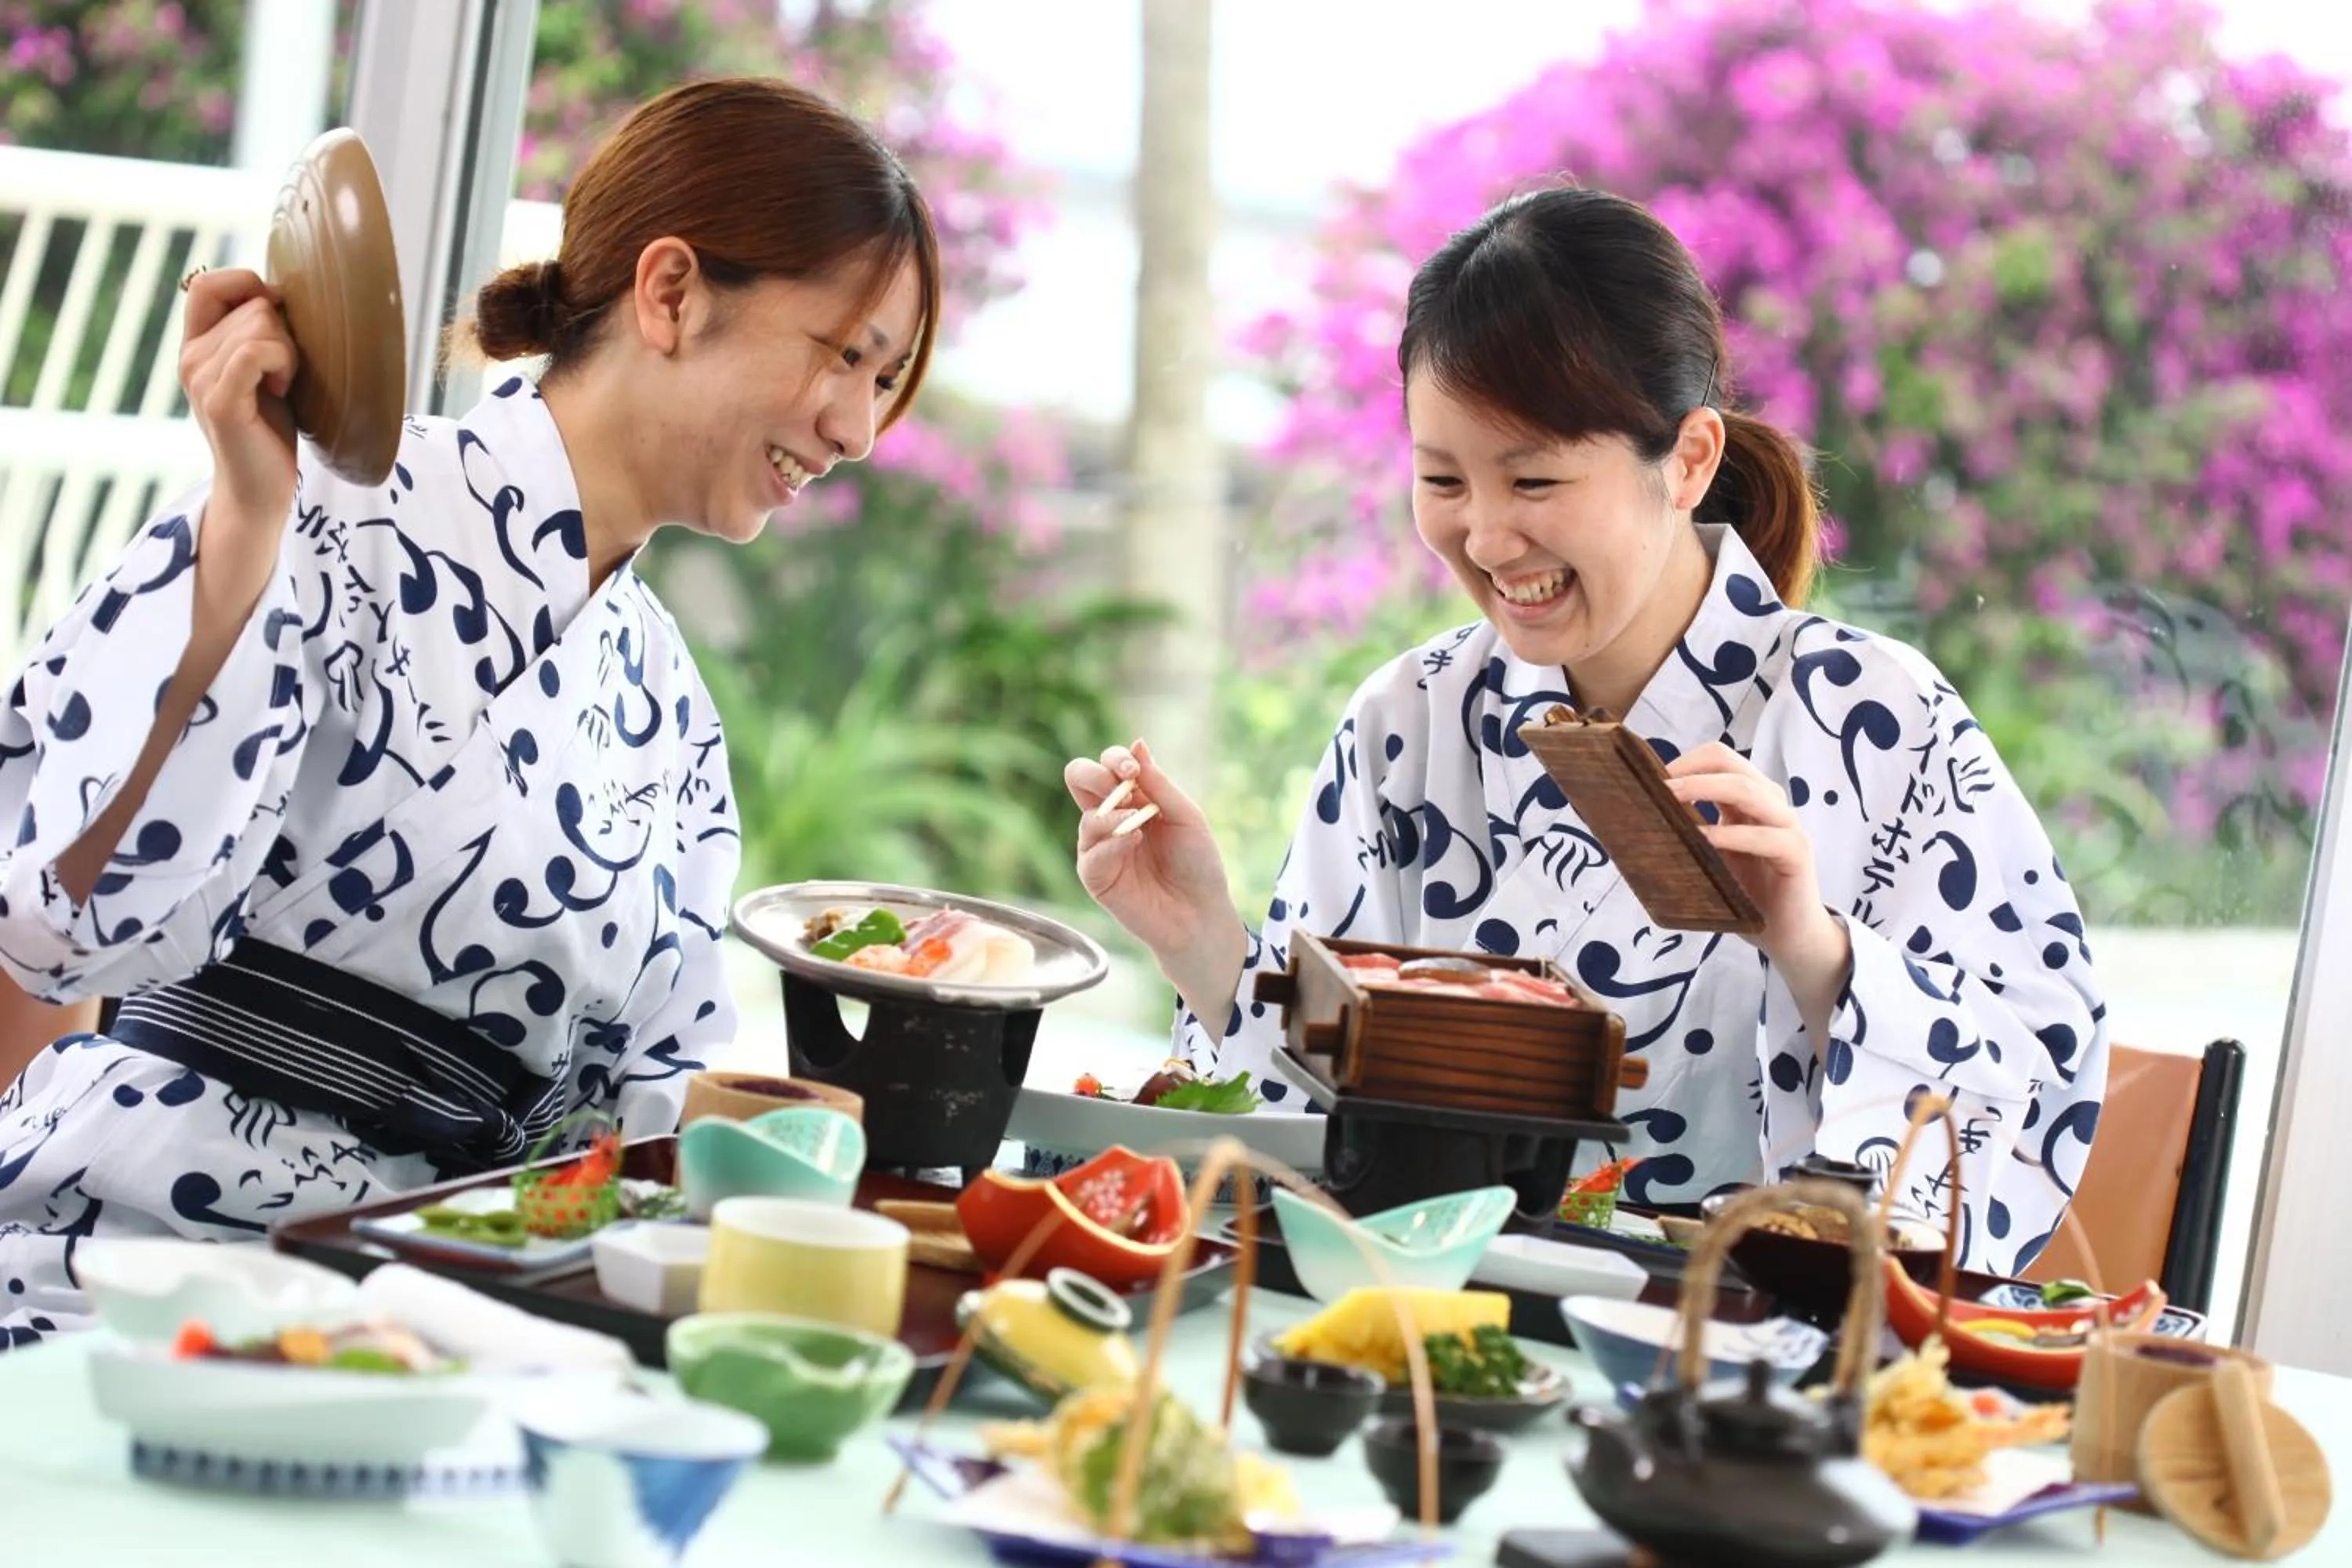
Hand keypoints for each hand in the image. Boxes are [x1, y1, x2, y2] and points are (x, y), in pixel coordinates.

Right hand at [179, 268, 299, 631]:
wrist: (260, 489)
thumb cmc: (272, 429)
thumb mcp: (266, 370)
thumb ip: (261, 332)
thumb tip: (282, 292)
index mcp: (198, 346)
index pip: (208, 282)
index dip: (248, 285)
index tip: (278, 323)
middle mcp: (191, 357)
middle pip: (253, 303)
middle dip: (286, 332)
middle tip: (285, 374)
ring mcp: (201, 378)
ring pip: (260, 325)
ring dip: (289, 353)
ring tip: (282, 387)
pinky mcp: (221, 401)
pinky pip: (256, 351)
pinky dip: (282, 364)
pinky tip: (282, 391)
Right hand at [1065, 739, 1245, 1015]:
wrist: (1201, 912)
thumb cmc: (1198, 863)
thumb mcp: (1185, 816)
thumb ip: (1158, 784)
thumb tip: (1137, 744)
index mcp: (1132, 798)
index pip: (1106, 765)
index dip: (1114, 759)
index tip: (1133, 769)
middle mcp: (1110, 818)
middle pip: (1078, 779)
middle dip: (1096, 774)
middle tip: (1125, 785)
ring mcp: (1099, 847)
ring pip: (1086, 818)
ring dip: (1112, 814)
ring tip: (1138, 823)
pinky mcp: (1096, 877)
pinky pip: (1091, 853)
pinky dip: (1112, 844)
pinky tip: (1134, 843)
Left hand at [1663, 742, 1848, 982]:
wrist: (1787, 935)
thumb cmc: (1745, 894)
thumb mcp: (1709, 858)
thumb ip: (1687, 835)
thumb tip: (1636, 824)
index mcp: (1747, 799)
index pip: (1719, 759)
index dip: (1685, 762)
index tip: (1649, 778)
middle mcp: (1769, 804)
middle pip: (1732, 765)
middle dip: (1690, 771)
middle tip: (1656, 786)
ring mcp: (1786, 825)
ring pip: (1749, 791)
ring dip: (1705, 790)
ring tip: (1671, 800)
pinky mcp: (1797, 853)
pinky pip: (1767, 836)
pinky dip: (1732, 835)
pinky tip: (1705, 840)